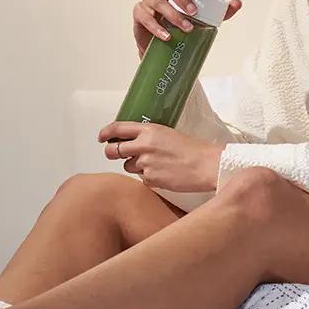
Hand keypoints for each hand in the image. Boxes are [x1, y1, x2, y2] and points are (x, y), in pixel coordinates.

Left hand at [97, 121, 222, 191]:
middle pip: (113, 150)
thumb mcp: (167, 134)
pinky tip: (163, 173)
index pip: (117, 128)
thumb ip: (148, 137)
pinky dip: (149, 178)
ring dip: (135, 166)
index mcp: (149, 130)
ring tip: (155, 164)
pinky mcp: (150, 179)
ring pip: (127, 166)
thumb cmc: (192, 149)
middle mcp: (143, 145)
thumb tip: (134, 142)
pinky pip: (142, 179)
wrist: (206, 165)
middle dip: (112, 153)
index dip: (106, 133)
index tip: (102, 137)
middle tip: (116, 154)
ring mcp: (145, 164)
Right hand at [133, 0, 242, 59]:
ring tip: (186, 28)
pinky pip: (144, 17)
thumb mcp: (205, 19)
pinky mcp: (139, 16)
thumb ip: (221, 11)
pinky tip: (167, 36)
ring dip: (172, 15)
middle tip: (193, 12)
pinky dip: (156, 27)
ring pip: (157, 1)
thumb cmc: (183, 26)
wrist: (166, 48)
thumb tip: (238, 3)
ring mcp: (148, 1)